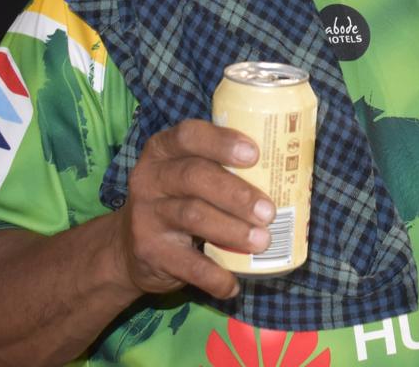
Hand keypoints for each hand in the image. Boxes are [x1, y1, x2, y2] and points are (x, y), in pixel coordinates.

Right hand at [112, 119, 275, 298]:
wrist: (128, 248)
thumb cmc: (179, 200)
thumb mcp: (190, 174)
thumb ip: (223, 166)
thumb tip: (290, 170)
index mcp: (165, 150)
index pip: (189, 135)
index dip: (222, 142)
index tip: (255, 154)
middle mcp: (150, 177)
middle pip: (195, 177)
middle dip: (237, 194)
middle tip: (270, 212)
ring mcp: (146, 215)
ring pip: (193, 216)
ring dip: (233, 231)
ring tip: (263, 241)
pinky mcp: (149, 251)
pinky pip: (187, 264)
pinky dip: (215, 276)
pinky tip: (233, 284)